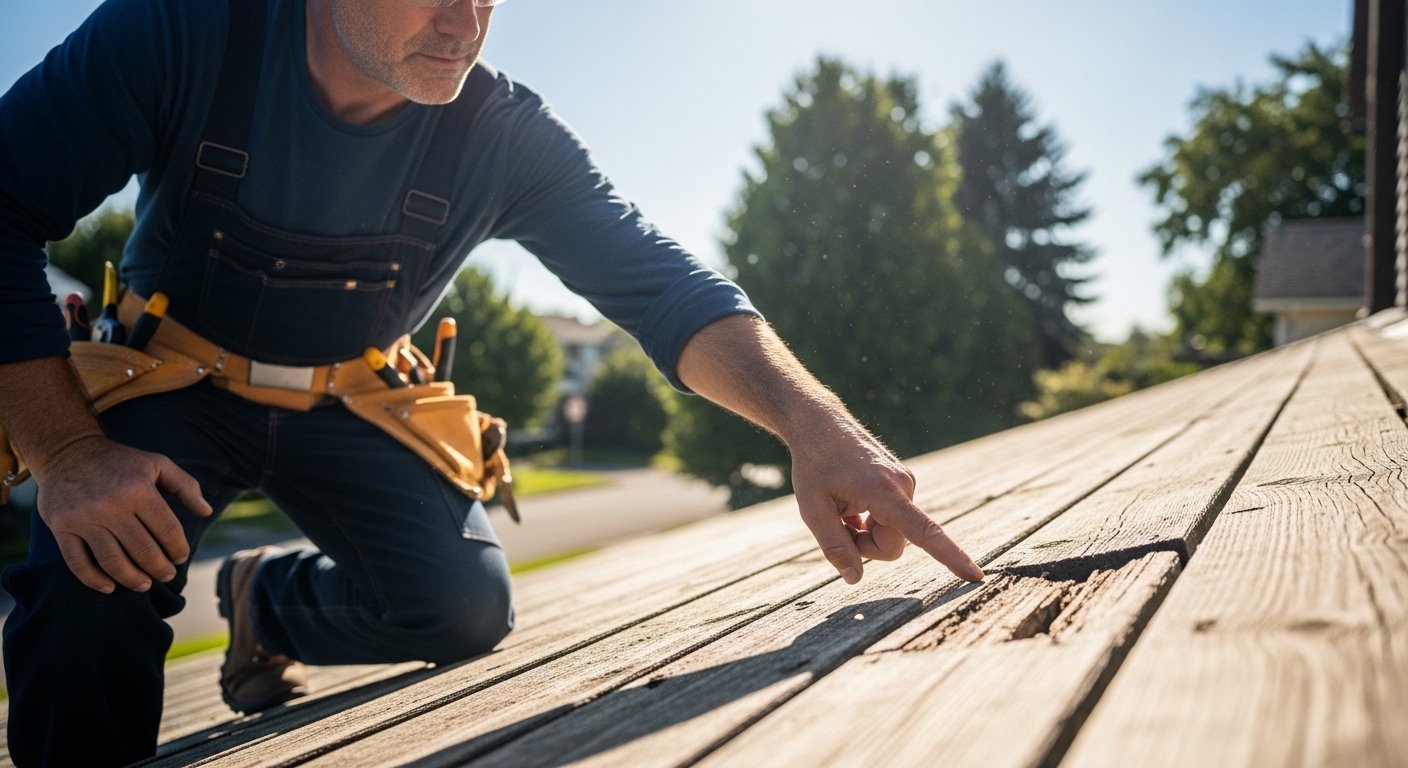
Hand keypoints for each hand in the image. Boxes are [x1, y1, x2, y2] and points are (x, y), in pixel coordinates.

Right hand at [31, 435, 211, 593]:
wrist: (67, 452)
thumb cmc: (120, 461)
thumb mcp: (157, 463)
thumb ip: (185, 486)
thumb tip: (207, 511)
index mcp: (138, 490)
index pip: (167, 530)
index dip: (178, 549)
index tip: (180, 557)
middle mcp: (111, 506)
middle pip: (143, 551)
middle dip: (160, 569)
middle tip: (166, 575)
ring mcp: (84, 519)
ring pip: (113, 562)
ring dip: (132, 579)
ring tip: (144, 584)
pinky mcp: (62, 528)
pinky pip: (78, 563)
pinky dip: (94, 580)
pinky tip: (109, 587)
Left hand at [791, 428, 983, 584]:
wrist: (821, 425)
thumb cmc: (814, 466)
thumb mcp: (812, 510)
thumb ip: (835, 547)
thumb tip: (854, 579)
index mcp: (885, 492)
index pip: (923, 532)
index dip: (950, 557)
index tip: (975, 575)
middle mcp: (904, 486)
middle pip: (893, 545)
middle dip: (865, 546)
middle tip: (838, 521)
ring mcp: (906, 484)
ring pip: (892, 535)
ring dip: (866, 532)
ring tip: (844, 506)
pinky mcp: (903, 484)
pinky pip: (891, 521)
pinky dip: (870, 521)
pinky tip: (851, 502)